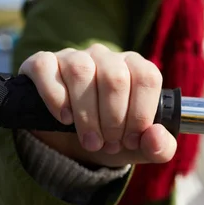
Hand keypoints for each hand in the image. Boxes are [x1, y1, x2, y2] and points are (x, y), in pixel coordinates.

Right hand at [19, 44, 176, 167]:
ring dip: (86, 114)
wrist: (71, 143)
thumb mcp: (141, 147)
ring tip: (90, 141)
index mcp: (136, 67)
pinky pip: (46, 69)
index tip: (131, 140)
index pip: (147, 78)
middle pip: (115, 78)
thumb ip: (161, 147)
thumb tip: (156, 137)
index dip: (141, 113)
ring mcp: (73, 56)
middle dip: (113, 120)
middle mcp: (107, 56)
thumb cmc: (113, 137)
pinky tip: (63, 118)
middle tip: (108, 144)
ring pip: (81, 71)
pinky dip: (55, 97)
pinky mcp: (42, 63)